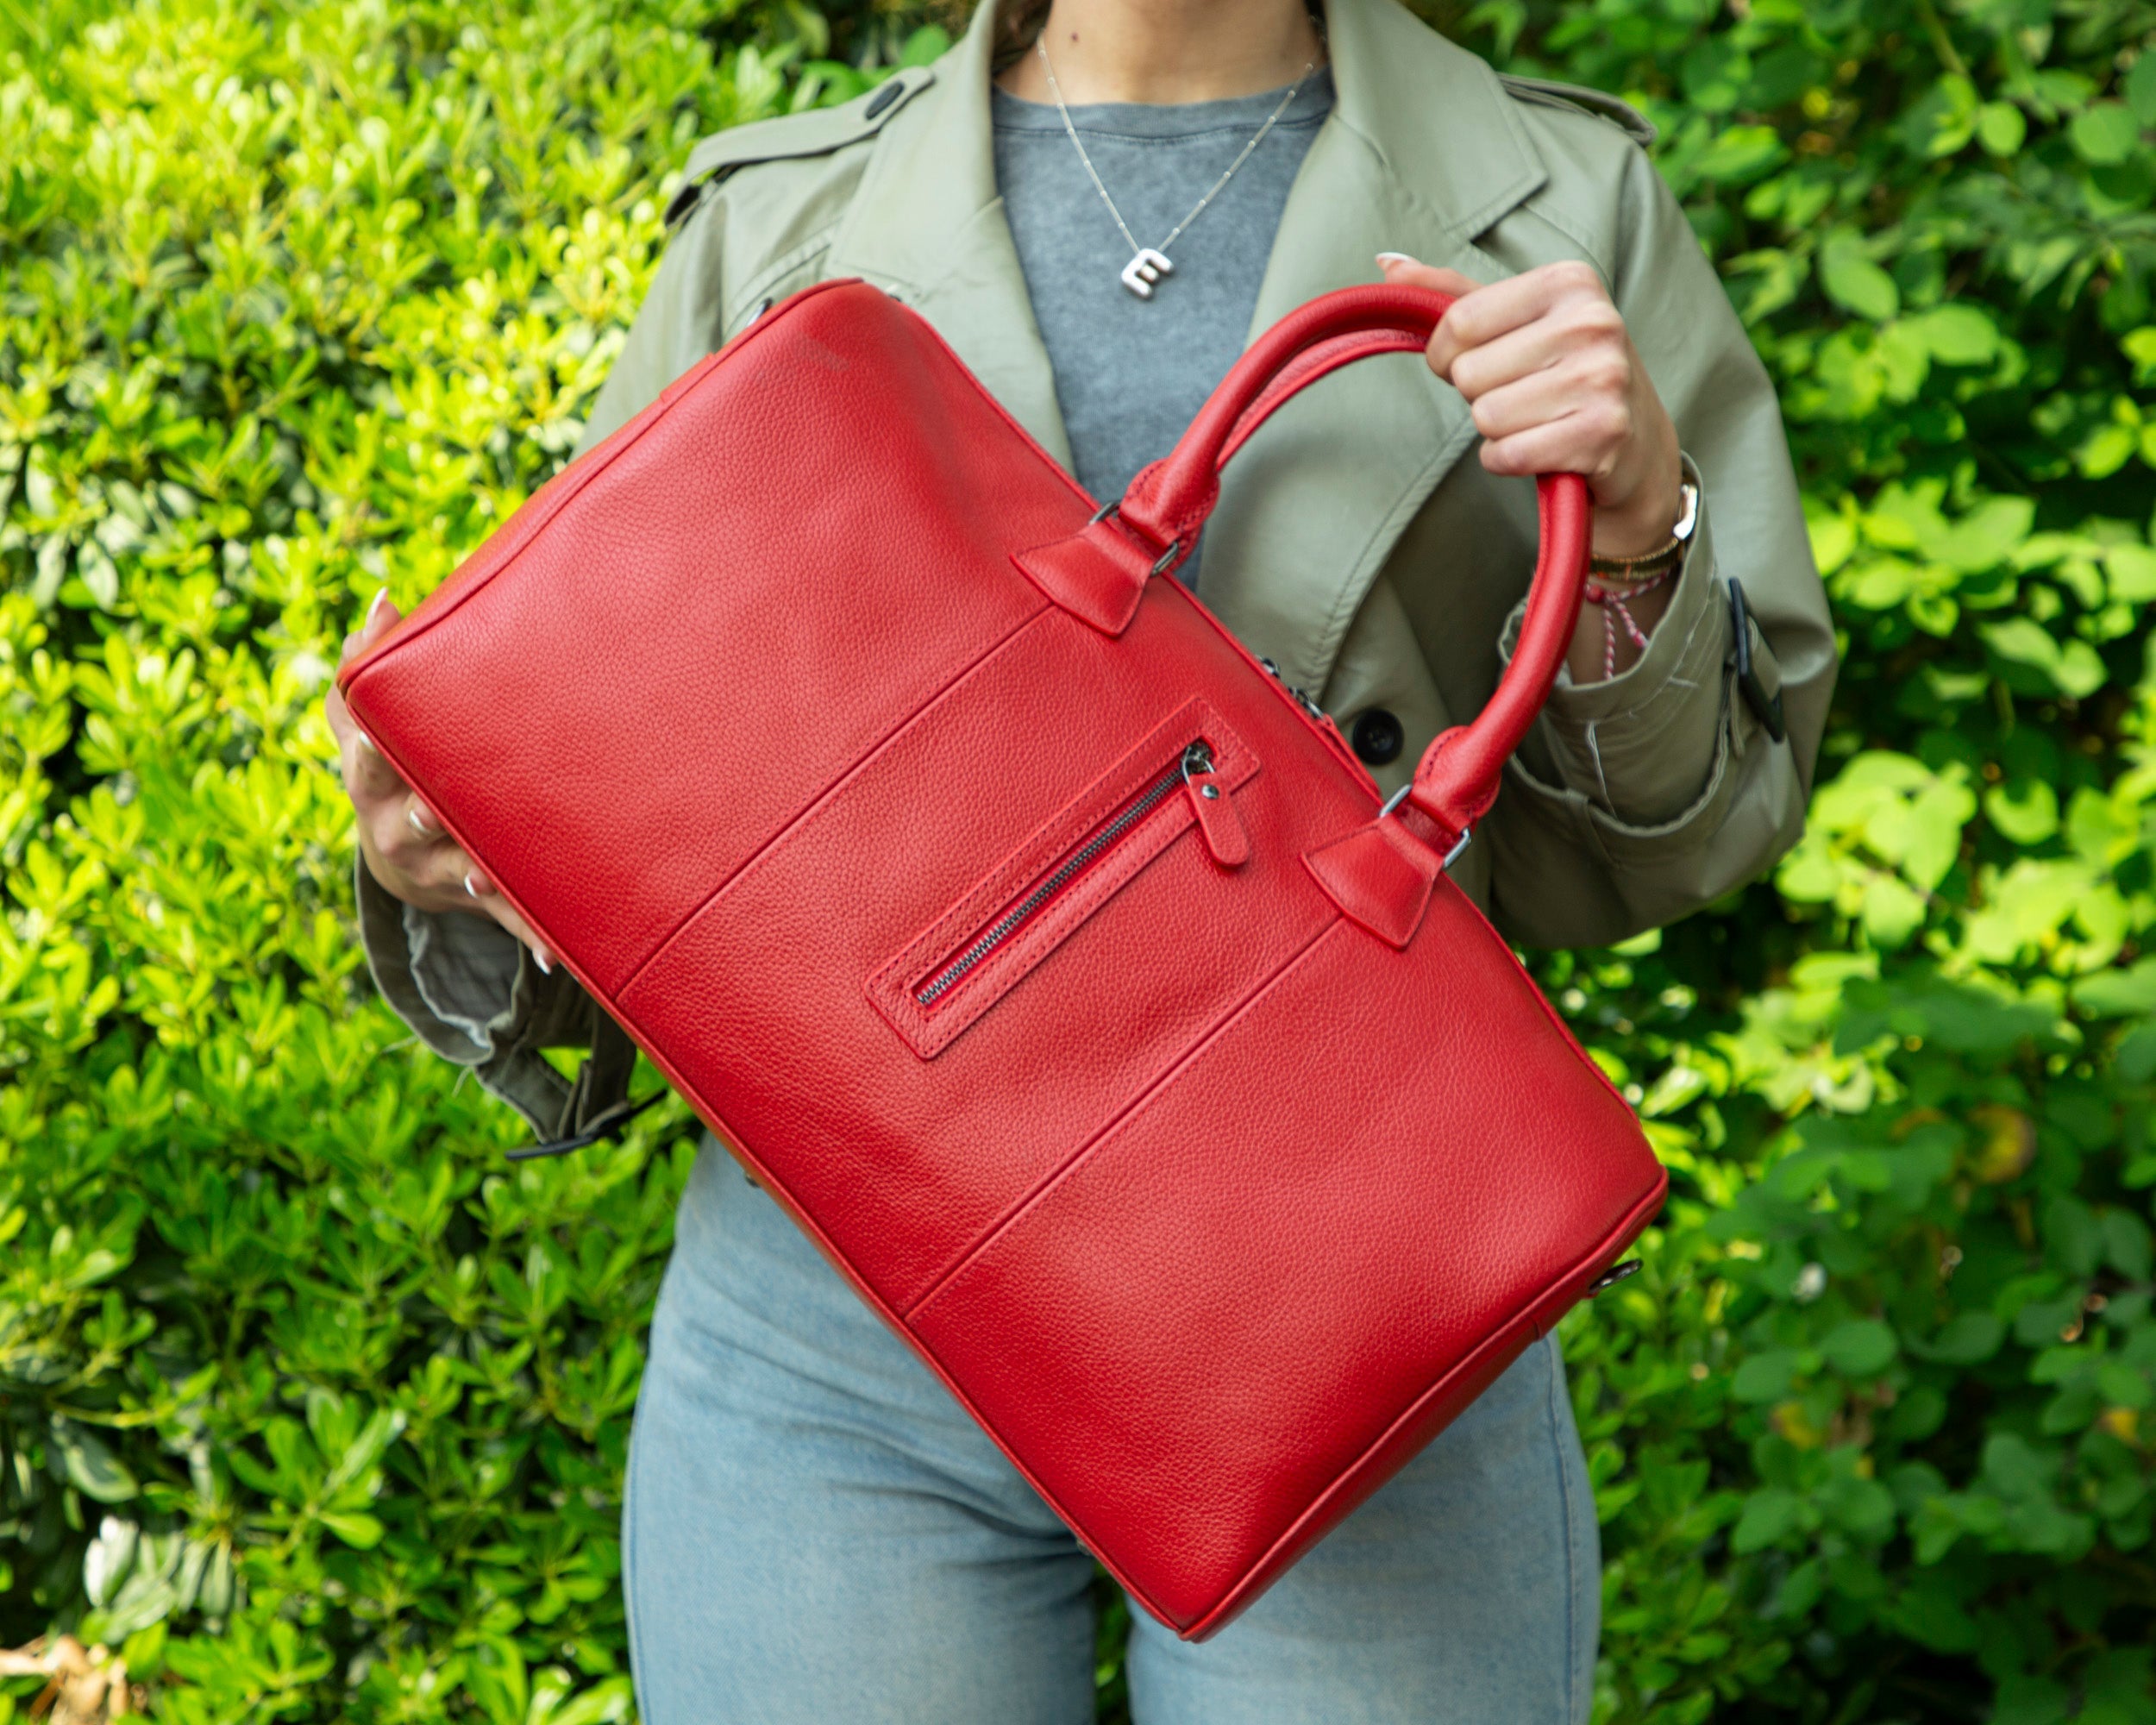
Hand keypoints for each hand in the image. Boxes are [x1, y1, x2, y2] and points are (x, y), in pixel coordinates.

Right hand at [327, 592, 554, 970]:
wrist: (403, 858)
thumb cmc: (389, 766)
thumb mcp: (365, 723)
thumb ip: (368, 666)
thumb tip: (385, 601)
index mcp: (371, 784)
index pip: (367, 761)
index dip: (369, 750)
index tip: (374, 740)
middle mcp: (400, 832)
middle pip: (411, 823)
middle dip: (423, 818)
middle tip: (431, 809)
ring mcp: (440, 871)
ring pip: (463, 876)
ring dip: (478, 879)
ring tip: (493, 882)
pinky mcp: (483, 900)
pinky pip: (510, 923)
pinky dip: (533, 939)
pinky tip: (556, 957)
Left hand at [1378, 253, 1686, 675]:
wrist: (1638, 450)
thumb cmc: (1564, 378)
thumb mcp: (1518, 324)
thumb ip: (1453, 294)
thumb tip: (1386, 264)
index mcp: (1570, 281)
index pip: (1458, 322)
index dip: (1448, 356)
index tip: (1481, 364)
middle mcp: (1593, 322)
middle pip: (1468, 373)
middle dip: (1480, 396)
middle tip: (1526, 397)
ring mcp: (1603, 379)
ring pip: (1485, 416)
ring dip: (1498, 432)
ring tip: (1539, 421)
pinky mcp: (1603, 435)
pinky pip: (1507, 455)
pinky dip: (1510, 462)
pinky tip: (1544, 451)